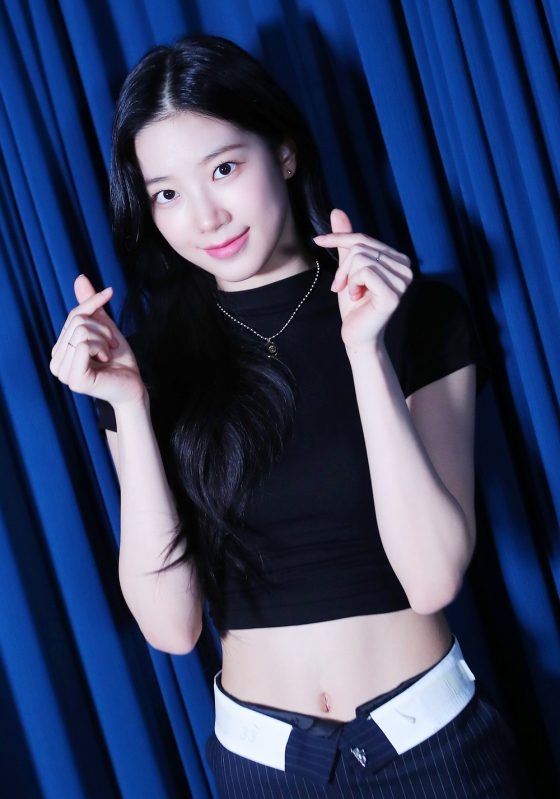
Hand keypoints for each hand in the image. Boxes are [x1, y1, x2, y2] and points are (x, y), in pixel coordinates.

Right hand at [50, 275, 144, 406]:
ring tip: (108, 354)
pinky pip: (84, 345)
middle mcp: (56, 363)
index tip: (110, 292)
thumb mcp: (104, 328)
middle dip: (102, 329)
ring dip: (104, 339)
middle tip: (111, 346)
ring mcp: (63, 373)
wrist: (134, 385)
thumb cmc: (119, 360)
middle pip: (77, 322)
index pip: (73, 315)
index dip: (93, 302)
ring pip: (81, 331)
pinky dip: (101, 347)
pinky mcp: (75, 379)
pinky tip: (105, 360)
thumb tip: (80, 278)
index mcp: (60, 351)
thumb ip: (90, 307)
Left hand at [314, 209, 412, 348]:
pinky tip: (358, 297)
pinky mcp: (394, 294)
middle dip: (343, 267)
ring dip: (348, 278)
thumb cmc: (354, 304)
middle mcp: (405, 267)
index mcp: (397, 258)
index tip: (318, 241)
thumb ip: (346, 242)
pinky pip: (365, 272)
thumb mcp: (347, 268)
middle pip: (360, 247)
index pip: (364, 238)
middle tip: (341, 286)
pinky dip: (354, 284)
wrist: (357, 334)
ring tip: (353, 293)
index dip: (339, 238)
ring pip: (361, 259)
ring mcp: (403, 280)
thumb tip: (337, 211)